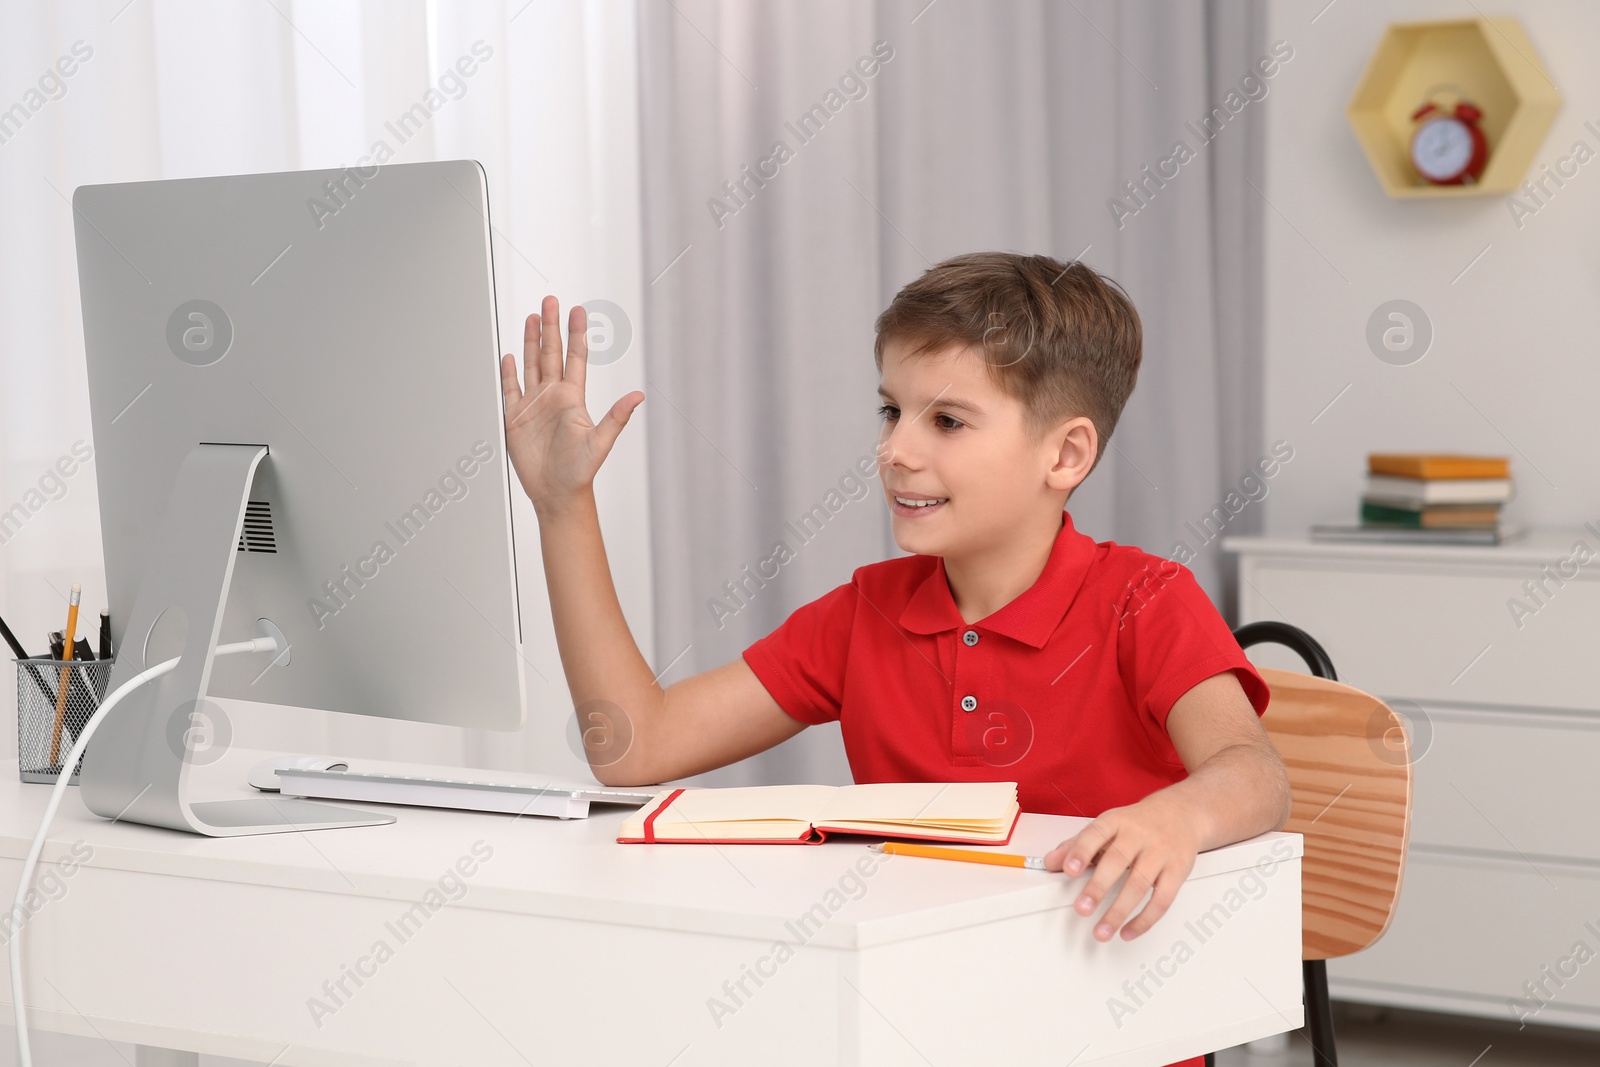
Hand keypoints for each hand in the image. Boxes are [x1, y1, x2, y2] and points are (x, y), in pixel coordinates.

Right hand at [501, 296, 643, 513]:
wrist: (556, 493)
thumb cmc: (580, 472)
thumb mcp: (600, 442)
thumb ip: (616, 417)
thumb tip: (638, 396)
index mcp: (572, 399)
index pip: (575, 357)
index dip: (576, 333)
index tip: (576, 310)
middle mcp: (553, 397)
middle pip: (550, 353)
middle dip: (550, 326)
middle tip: (550, 301)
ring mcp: (534, 406)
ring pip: (532, 365)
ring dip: (530, 342)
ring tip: (531, 318)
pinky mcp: (516, 419)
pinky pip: (511, 390)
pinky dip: (509, 373)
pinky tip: (510, 357)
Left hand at [1042, 796, 1199, 941]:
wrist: (1181, 813)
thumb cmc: (1138, 823)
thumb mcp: (1107, 825)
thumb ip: (1077, 845)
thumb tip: (1050, 862)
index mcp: (1116, 821)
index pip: (1095, 835)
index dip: (1081, 852)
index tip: (1068, 870)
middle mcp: (1138, 835)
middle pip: (1117, 862)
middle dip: (1098, 887)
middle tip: (1082, 909)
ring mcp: (1160, 853)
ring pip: (1139, 884)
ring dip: (1119, 912)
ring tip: (1102, 931)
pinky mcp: (1178, 870)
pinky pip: (1162, 899)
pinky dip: (1145, 919)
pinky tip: (1128, 931)